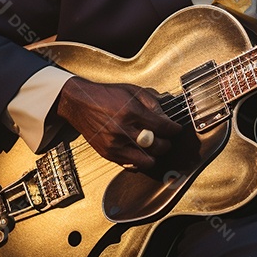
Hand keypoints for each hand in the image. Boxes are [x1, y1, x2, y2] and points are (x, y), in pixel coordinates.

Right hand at [54, 77, 181, 170]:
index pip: (162, 127)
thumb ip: (152, 104)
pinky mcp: (107, 153)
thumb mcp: (132, 91)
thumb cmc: (106, 96)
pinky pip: (131, 165)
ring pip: (146, 160)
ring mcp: (114, 144)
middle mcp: (122, 130)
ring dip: (155, 154)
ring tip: (155, 146)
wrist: (80, 104)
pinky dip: (140, 160)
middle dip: (166, 143)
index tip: (176, 129)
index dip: (174, 129)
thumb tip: (167, 119)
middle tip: (166, 138)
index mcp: (131, 112)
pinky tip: (142, 152)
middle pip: (156, 146)